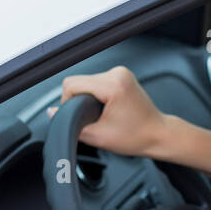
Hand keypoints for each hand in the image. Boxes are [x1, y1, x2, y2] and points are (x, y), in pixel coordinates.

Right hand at [47, 65, 178, 158]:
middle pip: (78, 81)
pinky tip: (106, 108)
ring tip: (101, 115)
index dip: (67, 102)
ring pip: (87, 81)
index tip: (77, 117)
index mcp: (113, 84)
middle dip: (79, 101)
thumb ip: (71, 125)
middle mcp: (117, 73)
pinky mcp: (122, 76)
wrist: (159, 134)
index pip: (72, 84)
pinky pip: (97, 82)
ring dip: (88, 98)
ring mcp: (121, 72)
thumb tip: (52, 113)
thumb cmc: (137, 137)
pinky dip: (96, 95)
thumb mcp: (98, 136)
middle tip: (92, 119)